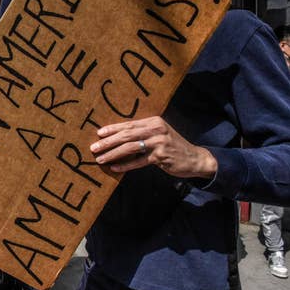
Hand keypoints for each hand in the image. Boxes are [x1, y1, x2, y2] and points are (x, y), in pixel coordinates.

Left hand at [89, 116, 217, 178]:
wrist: (195, 158)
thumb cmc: (171, 146)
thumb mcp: (158, 134)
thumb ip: (142, 133)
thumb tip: (117, 137)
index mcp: (153, 121)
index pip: (128, 124)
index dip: (112, 129)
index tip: (98, 133)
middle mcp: (156, 129)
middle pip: (127, 135)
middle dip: (108, 142)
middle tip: (94, 147)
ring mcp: (159, 143)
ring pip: (130, 148)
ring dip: (113, 154)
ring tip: (100, 159)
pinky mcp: (161, 156)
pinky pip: (139, 161)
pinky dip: (126, 165)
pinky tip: (115, 168)